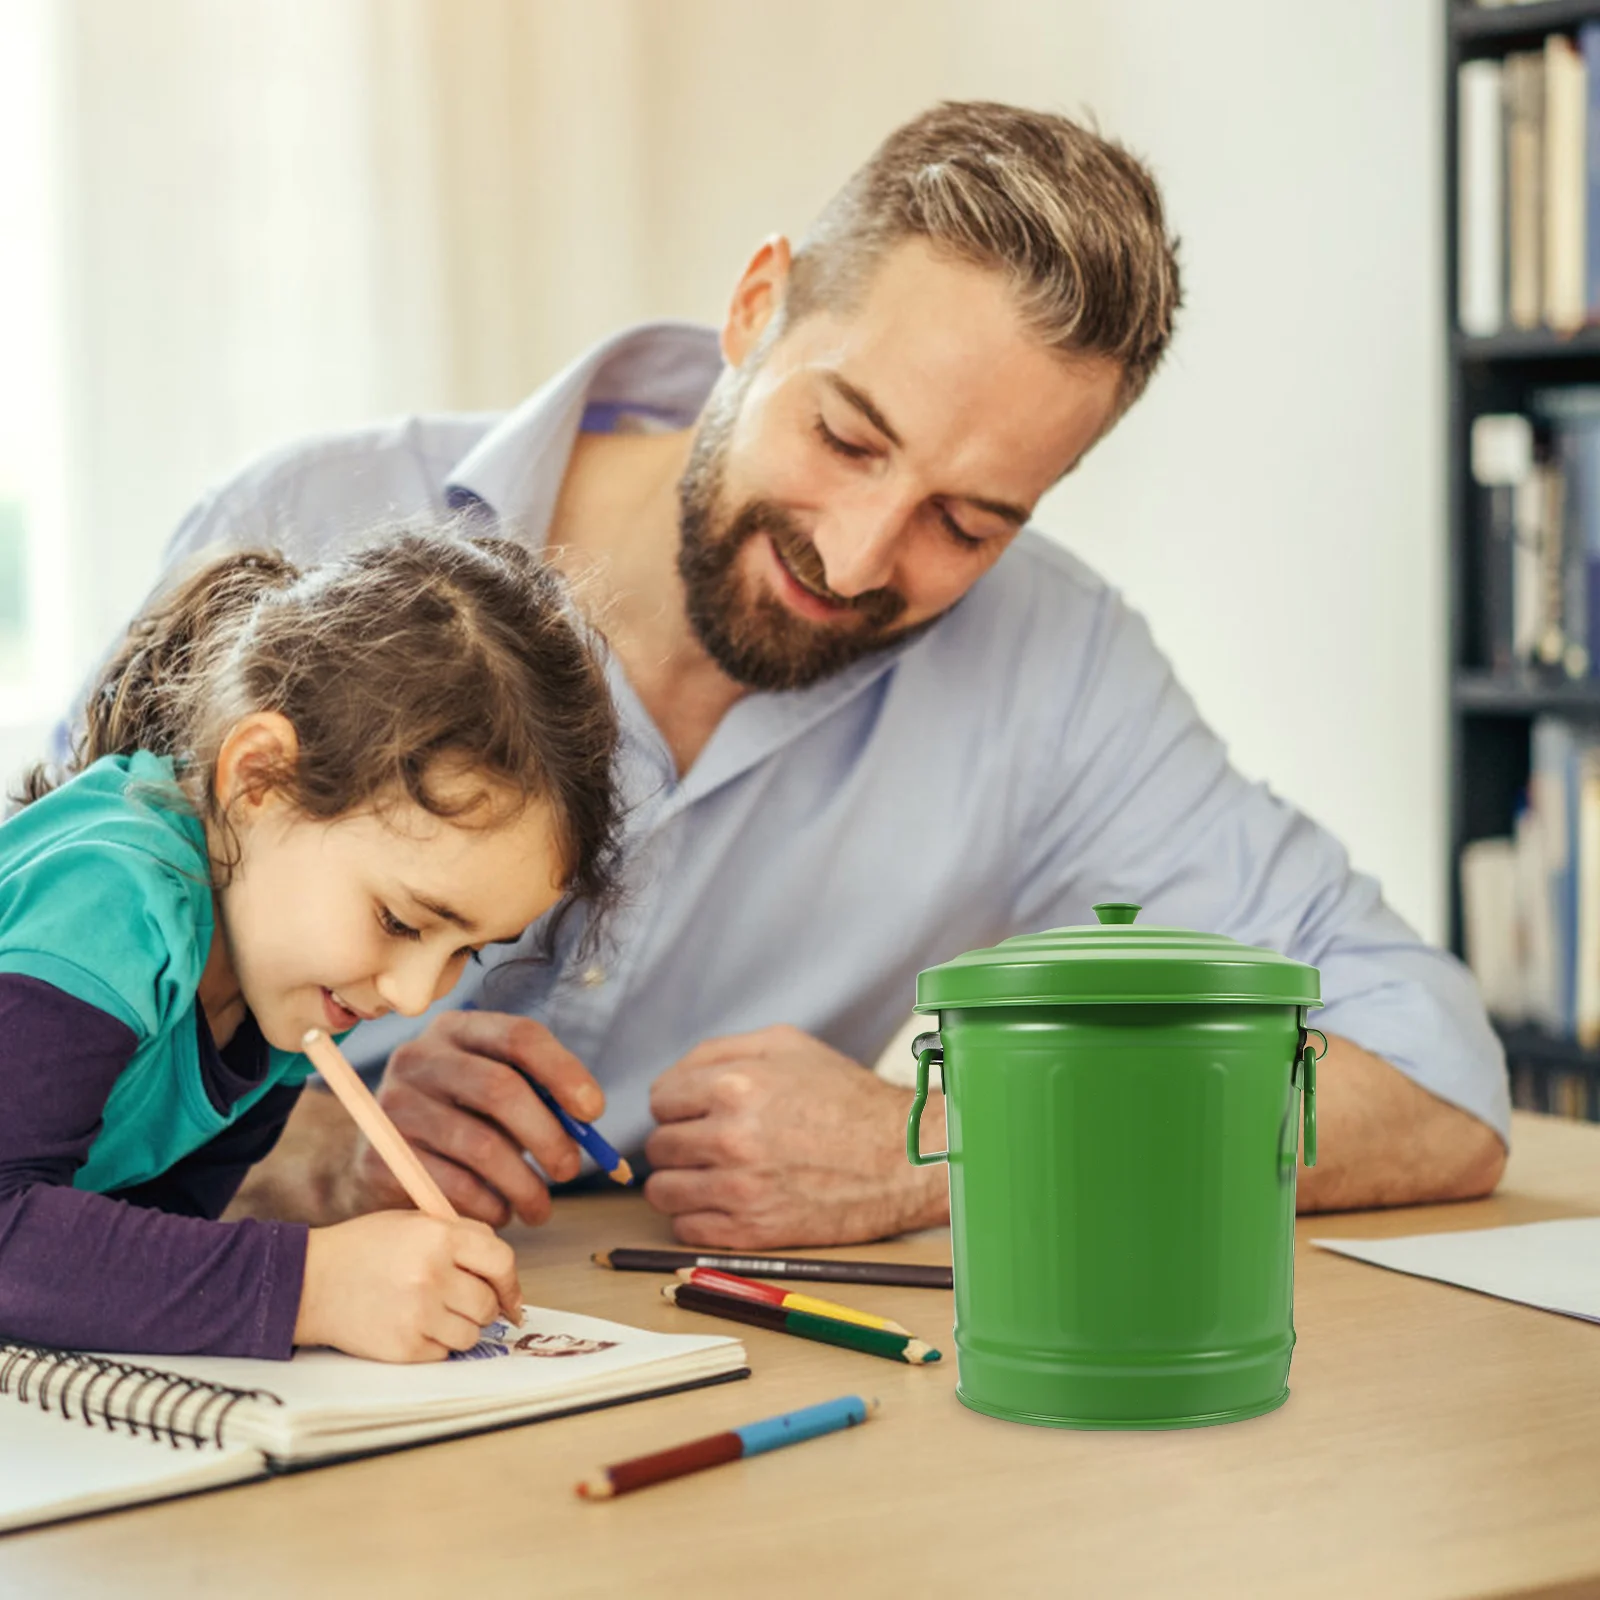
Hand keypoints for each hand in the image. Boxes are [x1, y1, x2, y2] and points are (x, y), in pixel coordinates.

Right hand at [294, 1211, 521, 1361]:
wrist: (310, 1282)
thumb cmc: (365, 1248)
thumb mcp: (415, 1221)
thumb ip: (462, 1236)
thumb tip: (503, 1269)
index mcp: (439, 1237)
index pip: (501, 1262)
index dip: (510, 1281)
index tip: (509, 1293)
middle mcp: (433, 1275)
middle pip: (489, 1303)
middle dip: (484, 1306)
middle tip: (465, 1302)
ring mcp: (419, 1315)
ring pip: (472, 1334)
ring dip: (461, 1327)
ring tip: (434, 1312)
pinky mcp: (404, 1348)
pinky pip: (444, 1353)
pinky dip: (436, 1344)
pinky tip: (413, 1326)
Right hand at [331, 1010, 604, 1227]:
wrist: (381, 1158)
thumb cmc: (459, 1119)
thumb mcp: (494, 1094)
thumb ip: (538, 1095)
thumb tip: (587, 1119)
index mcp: (456, 1030)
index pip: (520, 1036)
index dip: (564, 1072)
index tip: (594, 1112)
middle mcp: (418, 1057)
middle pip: (501, 1088)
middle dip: (548, 1135)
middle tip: (570, 1170)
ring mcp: (393, 1106)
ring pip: (480, 1145)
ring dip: (524, 1184)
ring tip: (540, 1207)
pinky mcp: (380, 1158)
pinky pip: (453, 1186)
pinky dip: (490, 1206)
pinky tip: (502, 1213)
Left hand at [643, 1025, 948, 1248]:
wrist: (902, 1158)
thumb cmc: (848, 1099)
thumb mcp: (787, 1045)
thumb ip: (720, 1051)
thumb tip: (674, 1077)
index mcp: (734, 1085)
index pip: (659, 1100)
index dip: (679, 1104)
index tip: (697, 1112)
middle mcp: (730, 1137)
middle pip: (659, 1146)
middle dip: (681, 1143)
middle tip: (712, 1143)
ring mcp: (739, 1188)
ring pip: (663, 1191)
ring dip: (682, 1182)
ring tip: (713, 1175)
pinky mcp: (752, 1231)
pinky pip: (686, 1229)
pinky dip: (698, 1218)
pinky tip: (727, 1202)